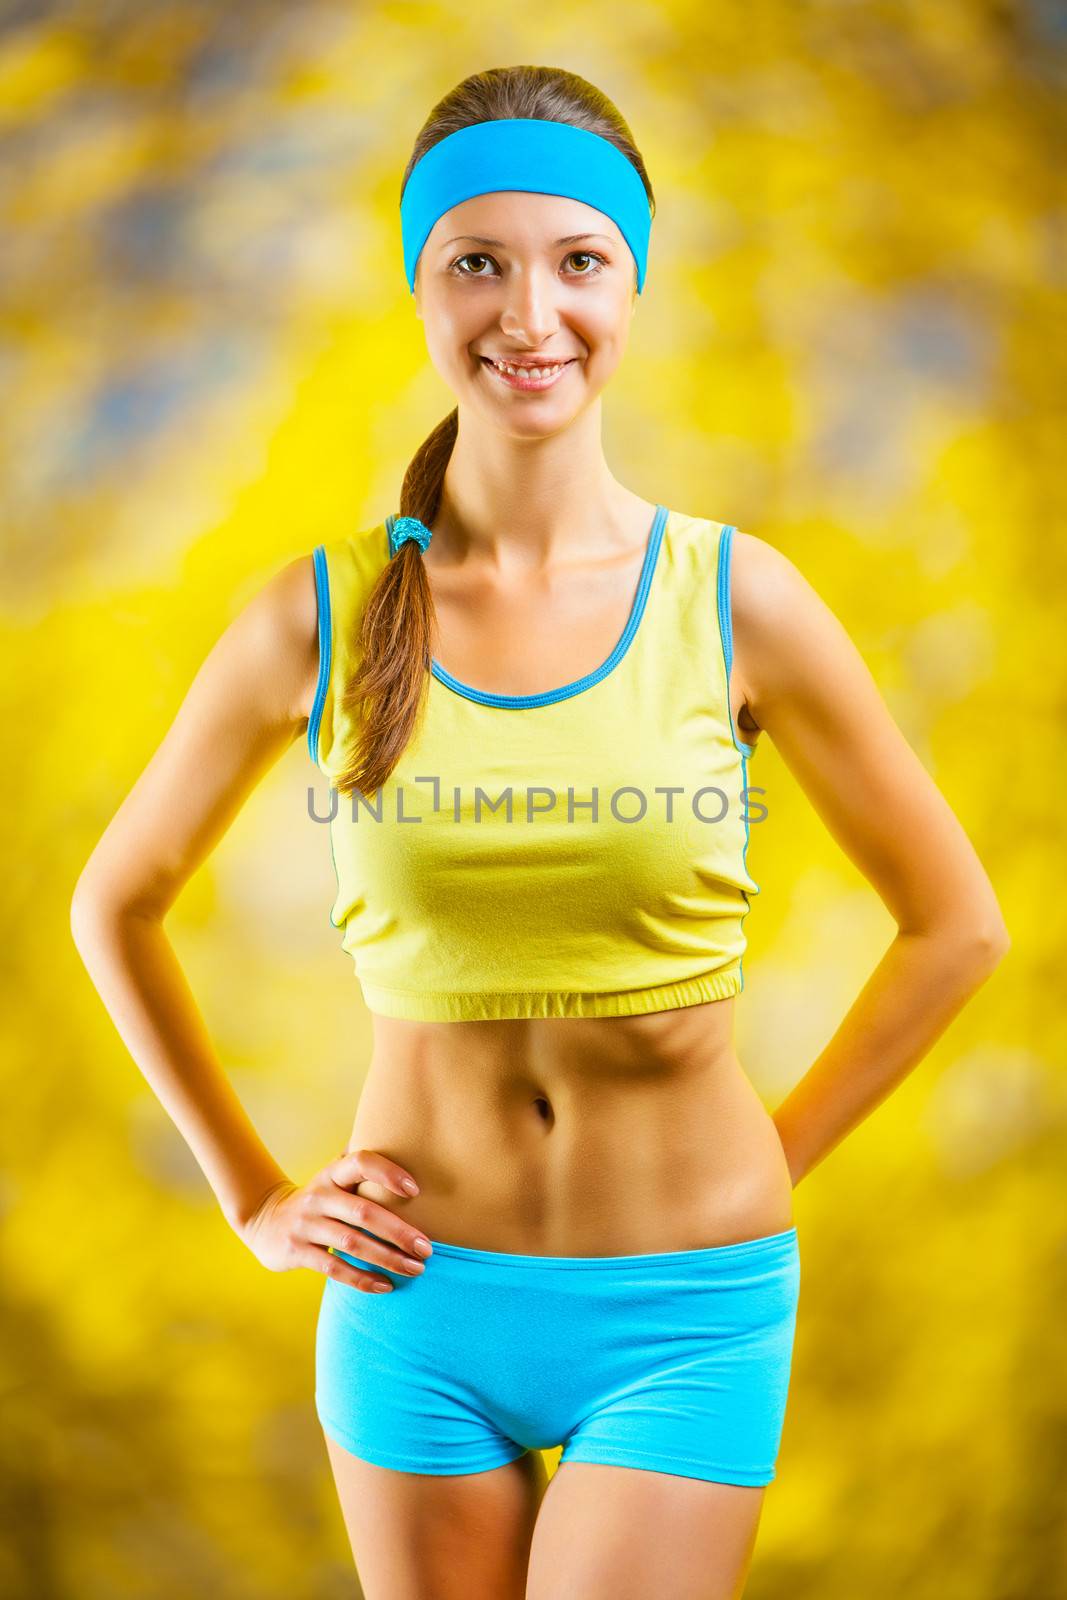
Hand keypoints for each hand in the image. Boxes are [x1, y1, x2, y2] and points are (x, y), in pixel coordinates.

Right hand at [238, 1149, 432, 1292]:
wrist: (265, 1221)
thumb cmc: (318, 1198)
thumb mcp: (333, 1175)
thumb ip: (360, 1161)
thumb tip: (400, 1133)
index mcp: (332, 1174)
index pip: (361, 1163)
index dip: (388, 1173)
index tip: (416, 1191)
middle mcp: (319, 1196)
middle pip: (364, 1212)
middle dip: (399, 1232)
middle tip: (427, 1248)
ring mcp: (306, 1224)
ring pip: (353, 1243)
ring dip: (388, 1258)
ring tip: (415, 1268)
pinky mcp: (297, 1251)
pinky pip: (334, 1268)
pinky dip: (361, 1278)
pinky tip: (385, 1285)